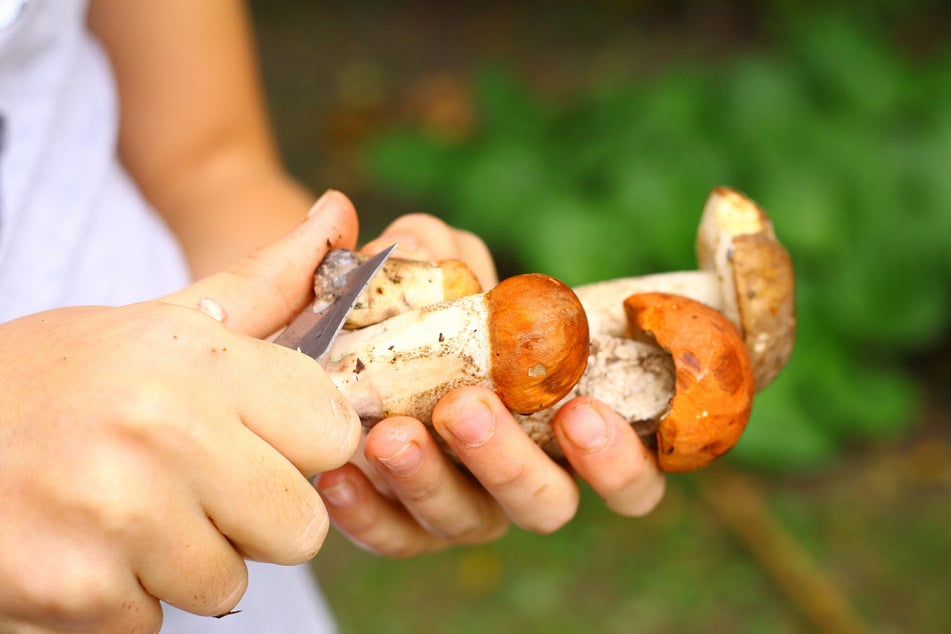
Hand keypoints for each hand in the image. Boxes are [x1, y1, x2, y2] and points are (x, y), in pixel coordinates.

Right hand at [0, 191, 359, 631]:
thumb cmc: (55, 379)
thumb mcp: (160, 322)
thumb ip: (265, 284)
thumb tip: (340, 214)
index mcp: (197, 360)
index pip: (333, 433)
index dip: (301, 442)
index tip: (260, 435)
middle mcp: (165, 433)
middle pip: (302, 525)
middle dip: (256, 513)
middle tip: (193, 482)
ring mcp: (120, 518)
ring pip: (231, 582)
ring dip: (188, 561)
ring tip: (129, 511)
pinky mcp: (76, 594)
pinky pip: (156, 621)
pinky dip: (126, 599)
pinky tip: (85, 546)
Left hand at [314, 214, 664, 555]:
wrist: (347, 342)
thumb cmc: (421, 306)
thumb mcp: (431, 267)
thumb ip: (436, 249)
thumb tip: (422, 245)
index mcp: (566, 424)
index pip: (629, 471)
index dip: (619, 458)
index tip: (581, 411)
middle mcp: (525, 477)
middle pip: (546, 503)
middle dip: (510, 461)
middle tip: (466, 408)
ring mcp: (464, 507)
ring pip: (466, 522)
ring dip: (431, 481)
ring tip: (391, 435)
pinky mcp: (403, 525)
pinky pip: (391, 536)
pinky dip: (366, 512)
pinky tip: (337, 476)